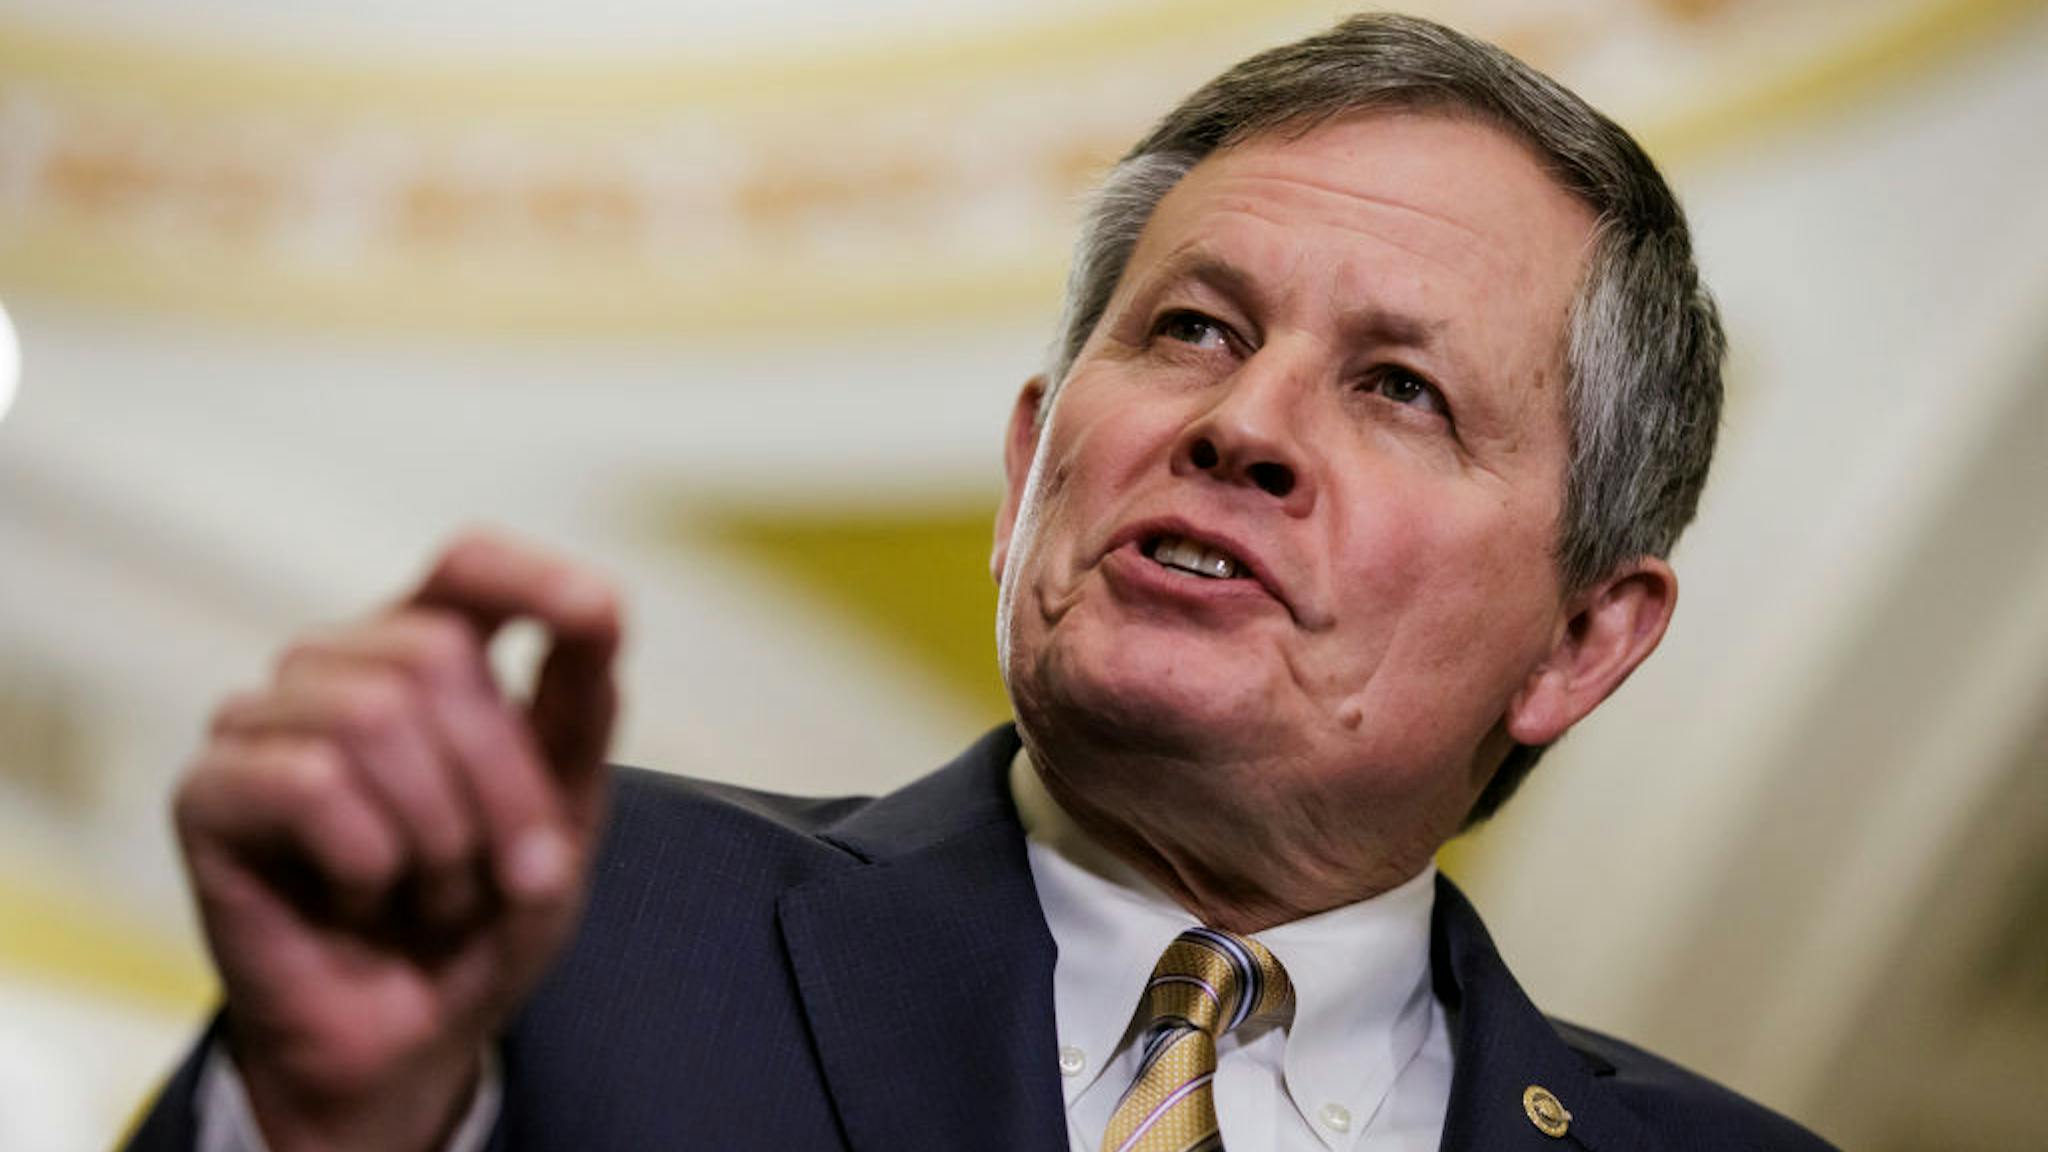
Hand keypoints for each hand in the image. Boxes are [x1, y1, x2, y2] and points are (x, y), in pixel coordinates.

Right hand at [173, 531, 621, 1151]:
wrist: (408, 1037)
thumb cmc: (481, 915)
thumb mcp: (564, 815)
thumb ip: (580, 710)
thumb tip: (600, 607)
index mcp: (428, 654)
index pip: (466, 567)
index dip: (530, 576)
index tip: (600, 613)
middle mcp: (339, 667)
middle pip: (437, 655)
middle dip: (503, 782)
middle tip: (511, 873)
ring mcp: (262, 722)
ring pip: (374, 715)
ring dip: (438, 835)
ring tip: (431, 894)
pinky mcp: (207, 792)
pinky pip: (311, 783)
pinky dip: (368, 860)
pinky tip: (359, 899)